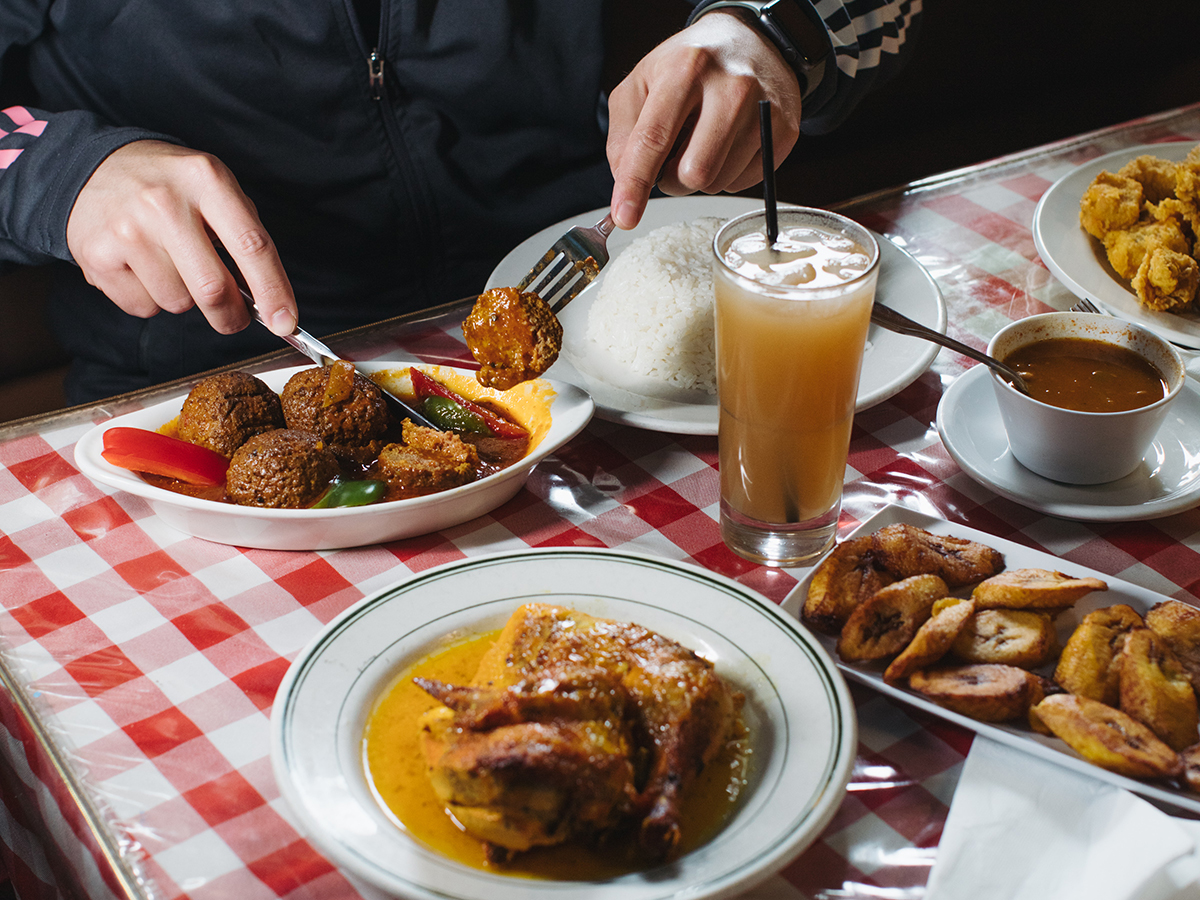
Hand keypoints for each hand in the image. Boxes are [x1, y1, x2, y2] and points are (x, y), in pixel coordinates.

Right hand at [66, 140, 296, 335]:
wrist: (93, 167)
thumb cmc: (169, 186)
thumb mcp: (214, 188)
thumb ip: (244, 237)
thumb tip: (271, 302)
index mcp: (206, 180)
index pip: (251, 246)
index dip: (273, 291)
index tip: (285, 322)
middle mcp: (164, 202)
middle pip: (213, 288)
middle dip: (231, 316)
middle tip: (233, 317)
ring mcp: (127, 229)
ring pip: (178, 303)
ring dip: (184, 299)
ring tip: (169, 264)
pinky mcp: (97, 255)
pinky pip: (143, 307)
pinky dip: (151, 300)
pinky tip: (141, 267)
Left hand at [606, 11, 802, 229]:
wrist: (752, 41)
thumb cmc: (690, 67)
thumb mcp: (642, 84)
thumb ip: (623, 135)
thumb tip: (625, 183)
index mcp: (685, 68)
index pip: (654, 138)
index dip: (635, 183)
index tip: (625, 217)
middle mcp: (730, 86)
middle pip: (693, 172)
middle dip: (673, 179)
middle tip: (674, 156)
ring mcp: (763, 109)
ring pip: (717, 182)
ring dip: (700, 176)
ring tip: (704, 141)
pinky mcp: (785, 132)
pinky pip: (743, 183)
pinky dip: (727, 174)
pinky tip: (728, 145)